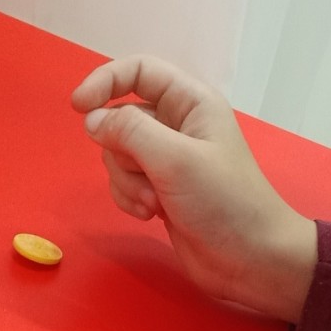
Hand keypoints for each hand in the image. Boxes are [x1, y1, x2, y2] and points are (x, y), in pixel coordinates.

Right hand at [71, 54, 317, 322]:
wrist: (251, 259)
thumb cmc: (225, 202)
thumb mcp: (176, 160)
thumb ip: (129, 132)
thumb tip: (92, 121)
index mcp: (191, 102)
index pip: (139, 71)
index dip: (105, 82)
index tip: (78, 107)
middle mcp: (178, 124)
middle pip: (121, 118)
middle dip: (121, 151)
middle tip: (147, 176)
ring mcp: (167, 159)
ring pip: (118, 155)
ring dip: (126, 182)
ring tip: (155, 203)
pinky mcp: (160, 189)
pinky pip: (124, 182)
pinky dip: (129, 198)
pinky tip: (152, 215)